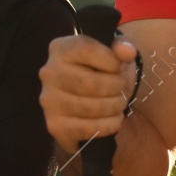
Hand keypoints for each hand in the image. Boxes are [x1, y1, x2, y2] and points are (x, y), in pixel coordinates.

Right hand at [38, 31, 139, 154]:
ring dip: (115, 107)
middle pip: (90, 83)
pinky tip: (114, 120)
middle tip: (123, 89)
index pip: (86, 50)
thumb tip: (127, 51)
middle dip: (117, 88)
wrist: (89, 100)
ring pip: (91, 107)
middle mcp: (49, 73)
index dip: (111, 61)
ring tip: (120, 104)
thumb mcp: (114, 53)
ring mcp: (49, 100)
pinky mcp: (54, 125)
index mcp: (60, 49)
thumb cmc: (102, 71)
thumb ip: (122, 46)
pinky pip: (87, 129)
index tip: (119, 67)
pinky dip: (108, 125)